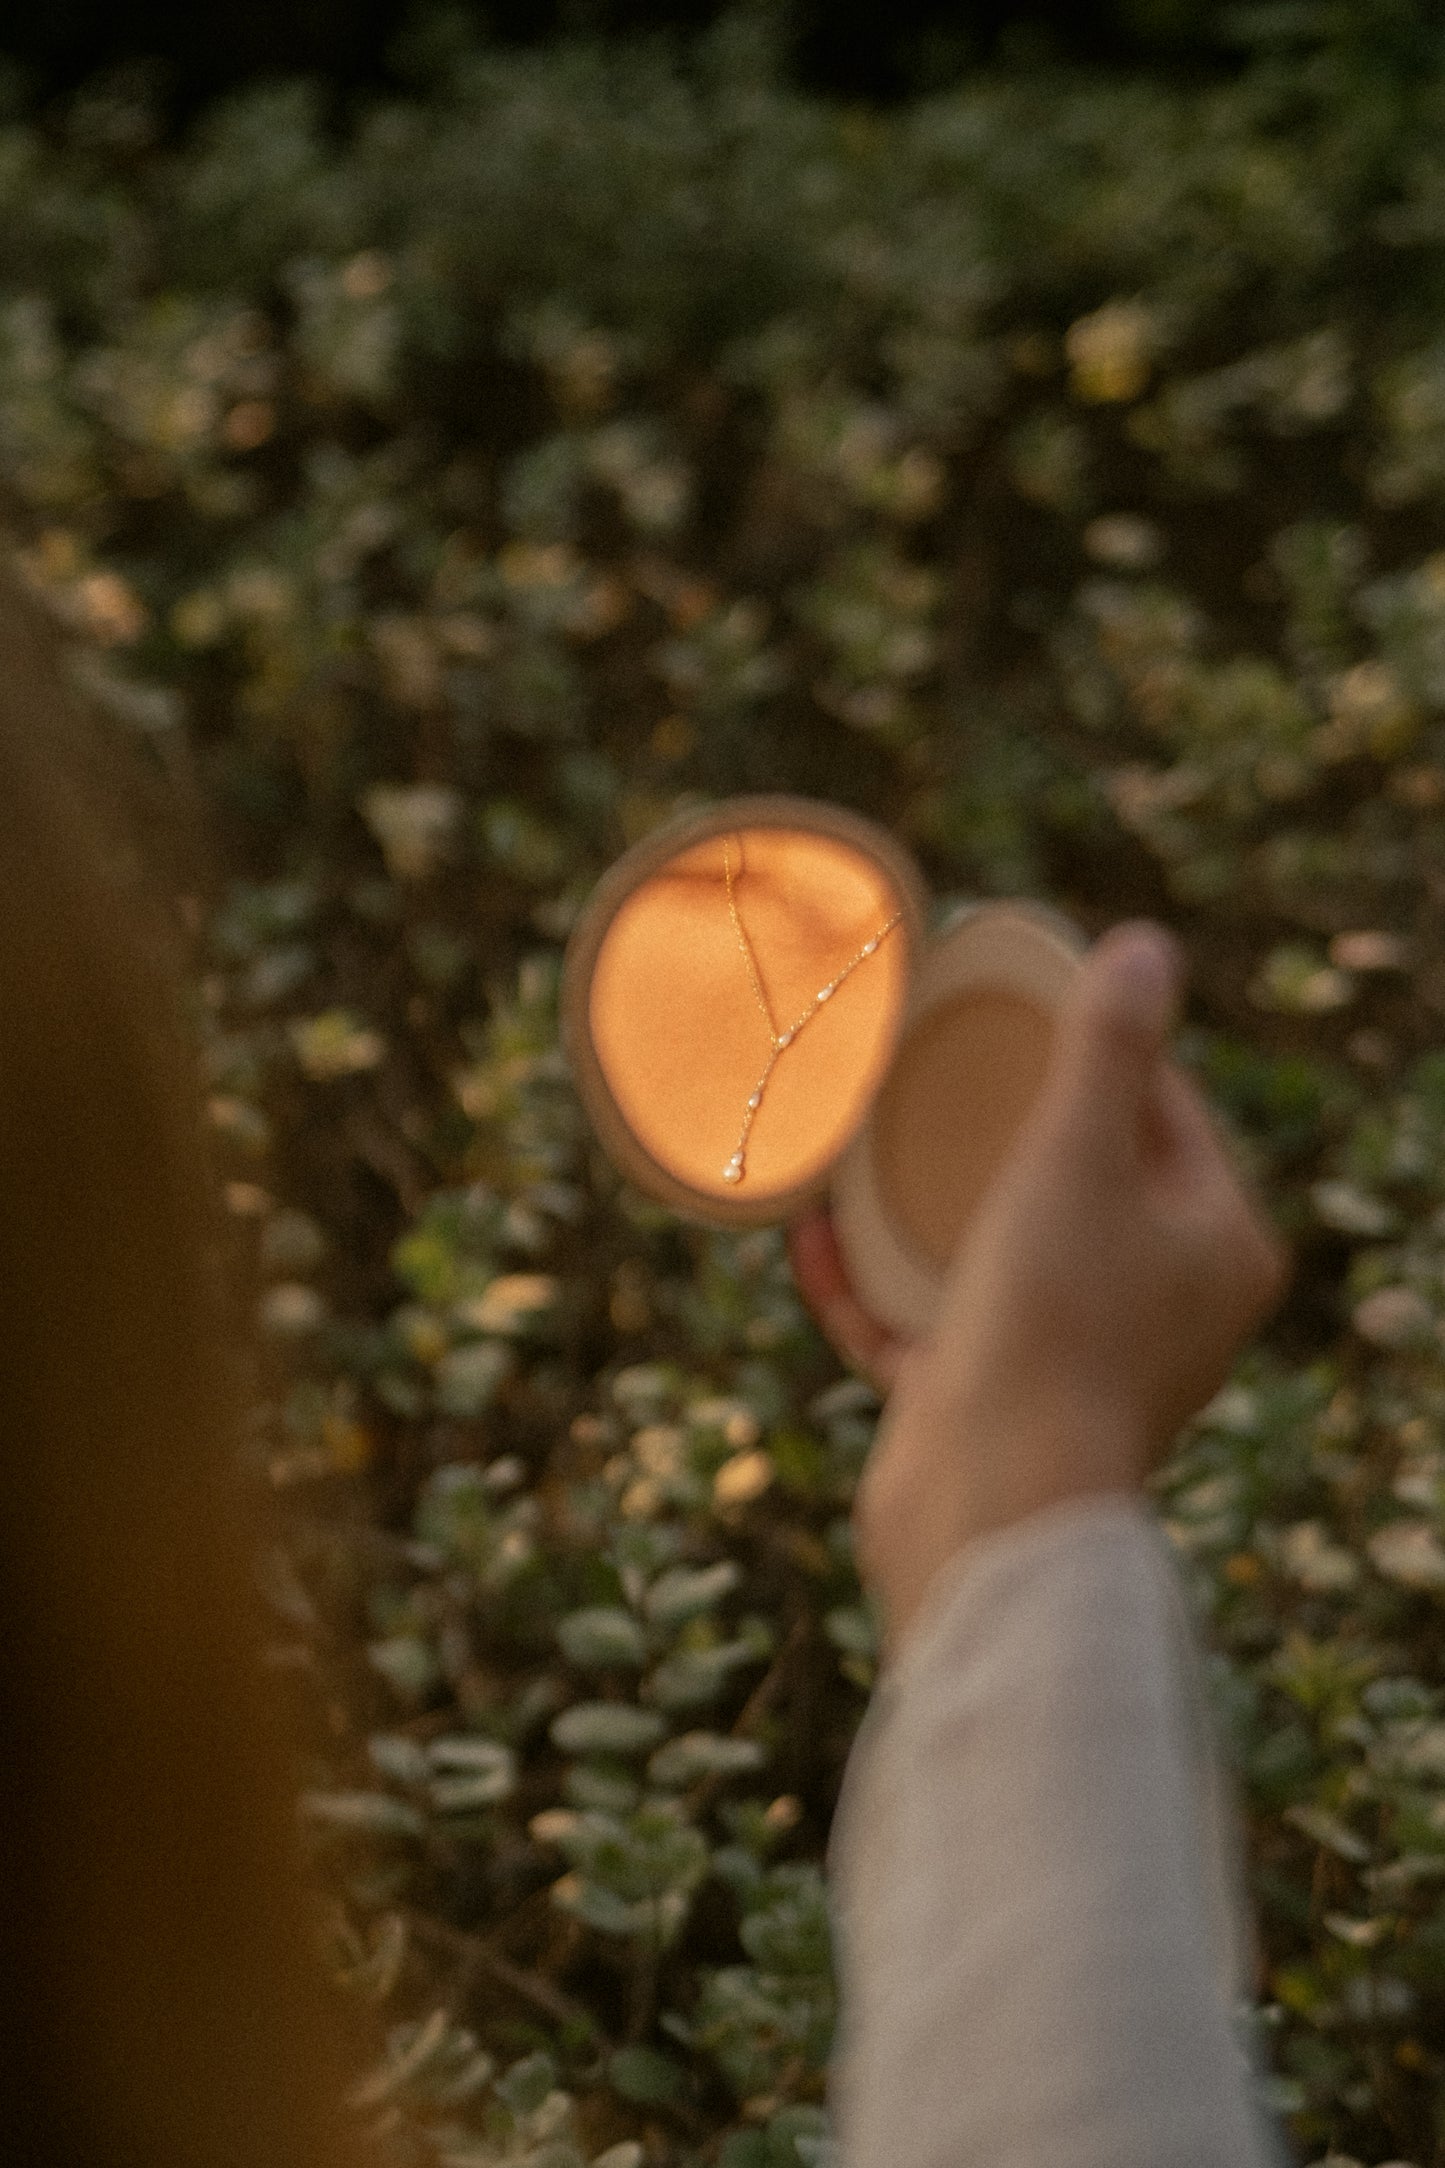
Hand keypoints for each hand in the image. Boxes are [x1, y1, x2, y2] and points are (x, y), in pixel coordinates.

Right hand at [787, 919, 1291, 1654]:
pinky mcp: (982, 1401)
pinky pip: (922, 1322)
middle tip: (925, 1058)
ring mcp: (1066, 1356)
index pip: (1162, 1109)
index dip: (1090, 1047)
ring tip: (853, 1132)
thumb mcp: (1077, 1157)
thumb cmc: (1052, 1328)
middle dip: (984, 1124)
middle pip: (1069, 1178)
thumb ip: (1107, 1048)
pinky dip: (869, 1283)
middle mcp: (1155, 1304)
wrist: (987, 1511)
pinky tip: (809, 1234)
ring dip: (913, 1201)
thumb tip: (1148, 945)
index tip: (1011, 1000)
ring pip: (985, 1250)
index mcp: (1211, 1245)